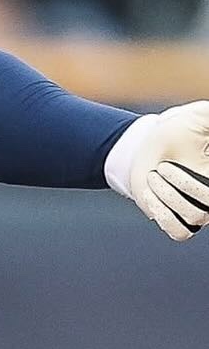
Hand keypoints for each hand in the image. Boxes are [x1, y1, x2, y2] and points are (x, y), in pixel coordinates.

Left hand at [105, 104, 208, 240]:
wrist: (147, 145)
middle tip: (163, 167)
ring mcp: (198, 212)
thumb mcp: (200, 116)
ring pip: (194, 217)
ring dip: (166, 195)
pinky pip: (179, 232)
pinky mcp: (177, 222)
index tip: (169, 169)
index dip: (201, 188)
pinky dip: (162, 215)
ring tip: (154, 176)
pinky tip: (150, 196)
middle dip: (183, 185)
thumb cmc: (178, 128)